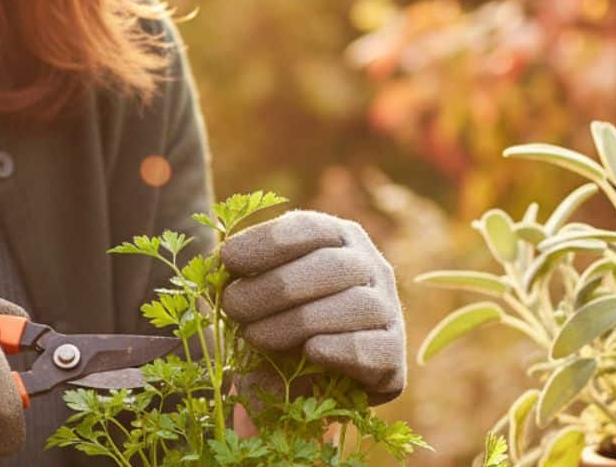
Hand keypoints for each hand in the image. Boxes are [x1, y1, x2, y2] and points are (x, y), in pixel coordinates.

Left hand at [221, 210, 405, 404]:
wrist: (307, 387)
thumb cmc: (279, 325)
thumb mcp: (261, 292)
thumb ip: (247, 274)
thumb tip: (222, 262)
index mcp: (338, 237)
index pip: (306, 229)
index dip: (264, 243)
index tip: (226, 261)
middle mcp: (371, 265)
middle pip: (328, 266)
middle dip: (271, 288)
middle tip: (232, 308)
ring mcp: (388, 309)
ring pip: (351, 304)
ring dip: (293, 322)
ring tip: (255, 336)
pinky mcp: (394, 356)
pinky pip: (370, 347)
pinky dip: (336, 349)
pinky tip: (308, 352)